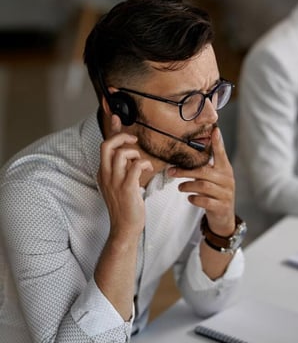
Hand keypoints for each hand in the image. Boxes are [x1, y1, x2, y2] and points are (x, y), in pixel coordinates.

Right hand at [97, 115, 153, 239]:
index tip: (116, 115)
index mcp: (103, 172)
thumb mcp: (121, 183)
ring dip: (135, 153)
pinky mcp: (127, 188)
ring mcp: (115, 182)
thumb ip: (124, 167)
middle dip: (122, 136)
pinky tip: (148, 169)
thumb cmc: (126, 204)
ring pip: (121, 154)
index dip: (111, 129)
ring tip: (142, 162)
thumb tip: (131, 155)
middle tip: (134, 140)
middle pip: (107, 145)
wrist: (125, 227)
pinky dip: (143, 164)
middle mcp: (106, 174)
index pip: (104, 145)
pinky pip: (134, 167)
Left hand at [168, 127, 235, 235]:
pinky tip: (190, 198)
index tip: (214, 130)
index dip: (218, 143)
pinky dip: (194, 199)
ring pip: (203, 186)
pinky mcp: (221, 207)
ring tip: (179, 187)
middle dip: (185, 171)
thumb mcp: (213, 179)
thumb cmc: (215, 194)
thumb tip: (187, 154)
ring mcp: (226, 194)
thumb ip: (205, 167)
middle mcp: (227, 180)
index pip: (221, 154)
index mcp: (225, 170)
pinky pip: (205, 201)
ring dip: (188, 185)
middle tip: (171, 171)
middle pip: (204, 171)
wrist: (224, 218)